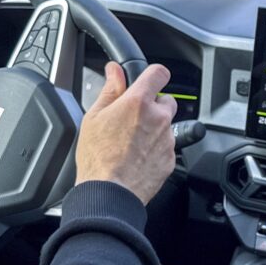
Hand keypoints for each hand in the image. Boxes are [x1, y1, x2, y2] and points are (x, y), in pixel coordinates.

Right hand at [75, 62, 176, 203]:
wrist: (110, 193)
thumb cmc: (98, 157)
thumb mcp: (94, 117)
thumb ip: (109, 90)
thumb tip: (114, 71)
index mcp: (138, 102)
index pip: (159, 73)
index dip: (153, 74)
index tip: (148, 79)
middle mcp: (158, 118)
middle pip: (166, 100)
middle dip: (153, 106)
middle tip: (133, 118)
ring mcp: (167, 139)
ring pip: (166, 125)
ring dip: (154, 129)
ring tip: (131, 143)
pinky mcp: (170, 158)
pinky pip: (166, 146)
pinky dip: (156, 149)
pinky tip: (137, 157)